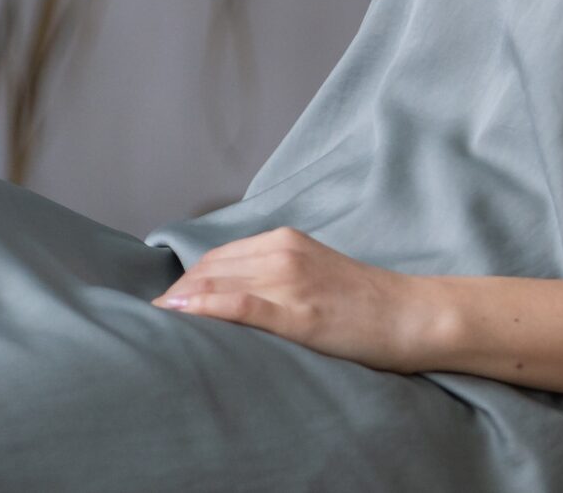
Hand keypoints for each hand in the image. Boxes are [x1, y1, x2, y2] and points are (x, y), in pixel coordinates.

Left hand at [152, 226, 430, 371]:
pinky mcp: (300, 313)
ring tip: (156, 322)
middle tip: (152, 318)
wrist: (410, 314)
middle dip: (177, 292)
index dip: (186, 280)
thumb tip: (230, 294)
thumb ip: (276, 275)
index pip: (218, 256)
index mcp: (286, 240)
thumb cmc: (364, 301)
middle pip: (211, 269)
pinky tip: (182, 313)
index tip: (164, 303)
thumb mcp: (315, 272)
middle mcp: (284, 253)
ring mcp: (292, 282)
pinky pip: (242, 305)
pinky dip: (207, 306)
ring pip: (219, 283)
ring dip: (182, 300)